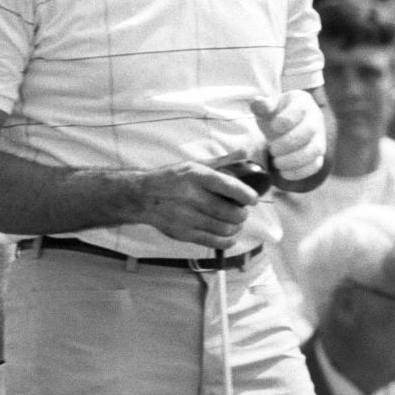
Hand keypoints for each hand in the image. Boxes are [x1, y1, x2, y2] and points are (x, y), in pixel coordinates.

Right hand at [136, 161, 259, 249]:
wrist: (142, 197)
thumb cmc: (171, 179)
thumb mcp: (194, 165)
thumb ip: (222, 162)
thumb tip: (245, 153)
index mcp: (197, 176)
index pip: (231, 187)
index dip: (248, 195)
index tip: (253, 199)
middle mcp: (193, 197)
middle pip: (231, 212)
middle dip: (242, 214)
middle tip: (241, 212)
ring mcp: (188, 218)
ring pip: (225, 229)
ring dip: (236, 227)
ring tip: (235, 223)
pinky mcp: (184, 233)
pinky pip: (213, 241)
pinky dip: (227, 240)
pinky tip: (229, 236)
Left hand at [252, 91, 325, 180]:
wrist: (284, 129)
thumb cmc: (275, 116)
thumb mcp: (267, 108)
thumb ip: (262, 105)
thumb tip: (257, 103)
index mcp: (302, 102)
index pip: (300, 109)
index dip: (285, 120)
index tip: (273, 128)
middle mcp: (315, 118)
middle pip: (309, 129)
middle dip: (289, 142)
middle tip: (272, 149)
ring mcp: (319, 137)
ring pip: (315, 149)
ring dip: (294, 159)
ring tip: (277, 162)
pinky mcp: (318, 155)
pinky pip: (315, 165)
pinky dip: (299, 171)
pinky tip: (283, 172)